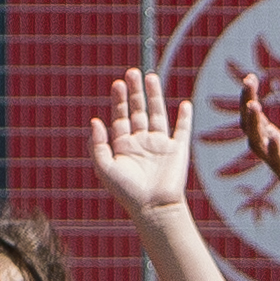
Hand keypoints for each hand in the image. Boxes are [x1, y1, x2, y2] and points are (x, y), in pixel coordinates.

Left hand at [90, 66, 190, 217]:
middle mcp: (142, 142)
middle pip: (138, 110)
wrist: (153, 207)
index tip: (117, 83)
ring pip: (158, 114)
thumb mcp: (105, 167)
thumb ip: (98, 144)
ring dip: (155, 96)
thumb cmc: (126, 192)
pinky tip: (184, 104)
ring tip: (151, 76)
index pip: (120, 117)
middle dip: (134, 92)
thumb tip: (95, 120)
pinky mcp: (178, 150)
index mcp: (124, 145)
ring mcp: (160, 145)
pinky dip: (184, 117)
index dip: (118, 100)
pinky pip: (182, 130)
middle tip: (131, 72)